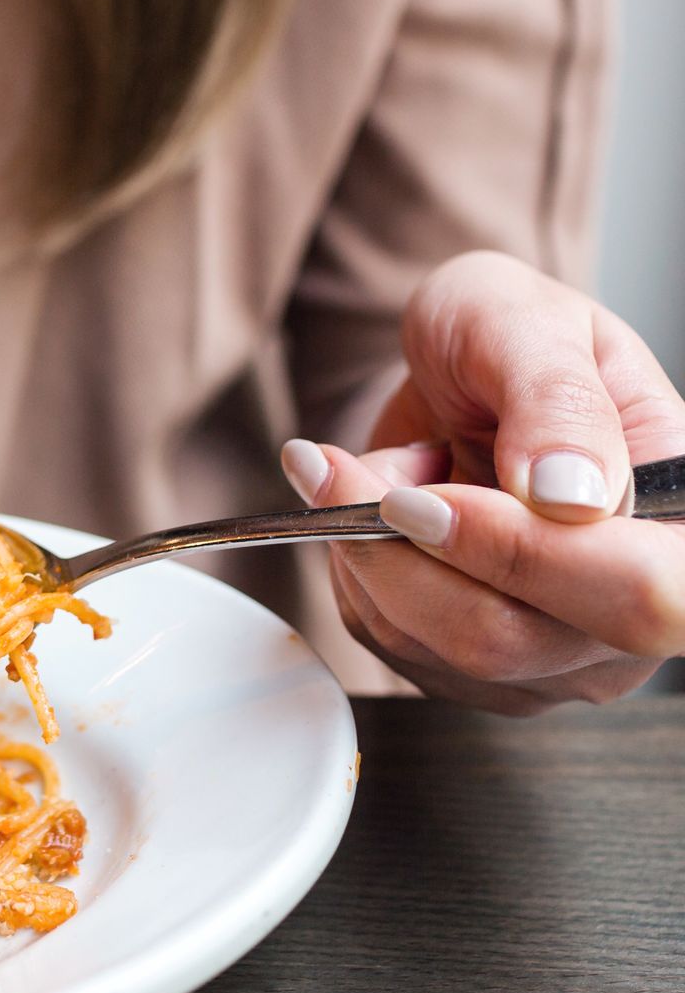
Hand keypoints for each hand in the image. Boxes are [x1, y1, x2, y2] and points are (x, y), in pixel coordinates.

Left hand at [281, 251, 684, 713]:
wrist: (452, 375)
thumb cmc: (505, 339)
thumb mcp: (526, 324)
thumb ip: (556, 400)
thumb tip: (572, 494)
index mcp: (681, 520)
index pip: (639, 593)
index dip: (521, 555)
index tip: (418, 494)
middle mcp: (630, 608)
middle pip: (508, 637)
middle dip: (403, 550)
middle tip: (342, 469)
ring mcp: (553, 653)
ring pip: (433, 646)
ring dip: (366, 551)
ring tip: (372, 471)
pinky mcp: (474, 667)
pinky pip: (390, 641)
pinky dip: (355, 570)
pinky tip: (372, 515)